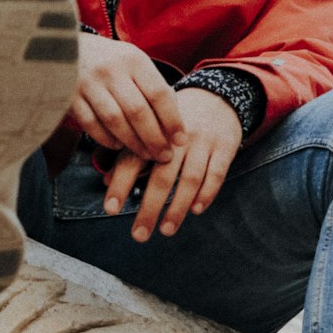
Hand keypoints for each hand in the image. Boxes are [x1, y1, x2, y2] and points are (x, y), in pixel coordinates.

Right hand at [70, 34, 185, 161]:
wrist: (63, 46)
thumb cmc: (110, 60)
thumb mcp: (133, 62)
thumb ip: (152, 87)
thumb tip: (175, 124)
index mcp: (133, 59)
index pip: (158, 93)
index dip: (172, 120)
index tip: (181, 140)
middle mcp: (111, 69)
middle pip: (138, 111)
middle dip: (154, 139)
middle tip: (165, 156)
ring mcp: (88, 83)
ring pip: (115, 121)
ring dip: (133, 143)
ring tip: (146, 155)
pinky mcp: (69, 96)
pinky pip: (91, 125)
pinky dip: (106, 139)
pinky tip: (118, 146)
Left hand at [102, 87, 241, 241]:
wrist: (216, 97)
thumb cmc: (174, 121)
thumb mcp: (151, 127)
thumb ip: (130, 153)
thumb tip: (107, 181)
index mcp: (153, 130)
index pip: (133, 159)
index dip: (121, 184)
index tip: (111, 209)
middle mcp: (177, 137)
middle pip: (162, 176)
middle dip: (150, 208)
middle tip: (139, 235)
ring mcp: (203, 142)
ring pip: (190, 179)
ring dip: (178, 207)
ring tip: (166, 230)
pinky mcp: (225, 147)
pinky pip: (216, 174)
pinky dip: (207, 194)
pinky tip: (196, 210)